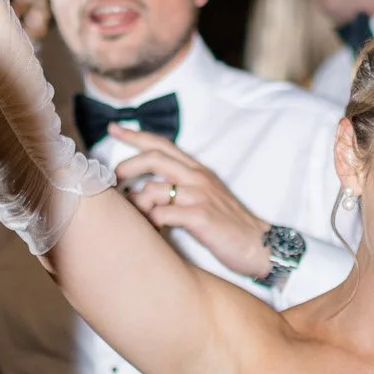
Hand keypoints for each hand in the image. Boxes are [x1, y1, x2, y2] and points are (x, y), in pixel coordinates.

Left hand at [110, 127, 274, 278]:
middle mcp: (198, 178)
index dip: (135, 135)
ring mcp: (199, 196)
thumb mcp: (206, 197)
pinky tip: (152, 232)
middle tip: (114, 180)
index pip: (162, 144)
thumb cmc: (229, 224)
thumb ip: (181, 187)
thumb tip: (147, 190)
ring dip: (137, 205)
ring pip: (152, 190)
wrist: (259, 244)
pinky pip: (162, 215)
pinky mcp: (200, 217)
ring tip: (136, 218)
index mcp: (198, 170)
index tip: (113, 128)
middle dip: (127, 166)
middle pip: (153, 158)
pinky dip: (150, 224)